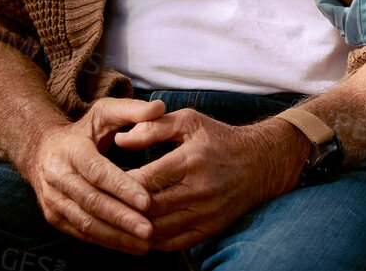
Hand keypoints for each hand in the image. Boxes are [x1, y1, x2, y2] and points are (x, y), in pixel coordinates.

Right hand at [14, 97, 163, 253]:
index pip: (97, 172)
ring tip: (144, 243)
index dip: (121, 187)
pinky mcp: (55, 216)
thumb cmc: (83, 131)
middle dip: (122, 218)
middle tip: (149, 229)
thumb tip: (159, 107)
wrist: (42, 151)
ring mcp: (53, 200)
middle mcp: (57, 176)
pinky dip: (107, 241)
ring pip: (86, 222)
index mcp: (71, 150)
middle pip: (92, 202)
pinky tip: (130, 246)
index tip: (146, 200)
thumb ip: (132, 110)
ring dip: (116, 235)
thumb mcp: (104, 113)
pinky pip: (82, 232)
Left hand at [116, 109, 305, 250]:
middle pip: (150, 209)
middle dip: (122, 209)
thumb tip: (120, 139)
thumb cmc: (219, 139)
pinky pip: (174, 244)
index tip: (103, 181)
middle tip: (103, 205)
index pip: (145, 179)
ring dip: (134, 228)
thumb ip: (153, 127)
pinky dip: (152, 242)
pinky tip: (139, 232)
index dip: (119, 184)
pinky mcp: (211, 229)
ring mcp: (207, 212)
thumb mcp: (190, 121)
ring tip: (116, 220)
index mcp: (192, 158)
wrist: (262, 163)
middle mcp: (201, 188)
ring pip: (158, 230)